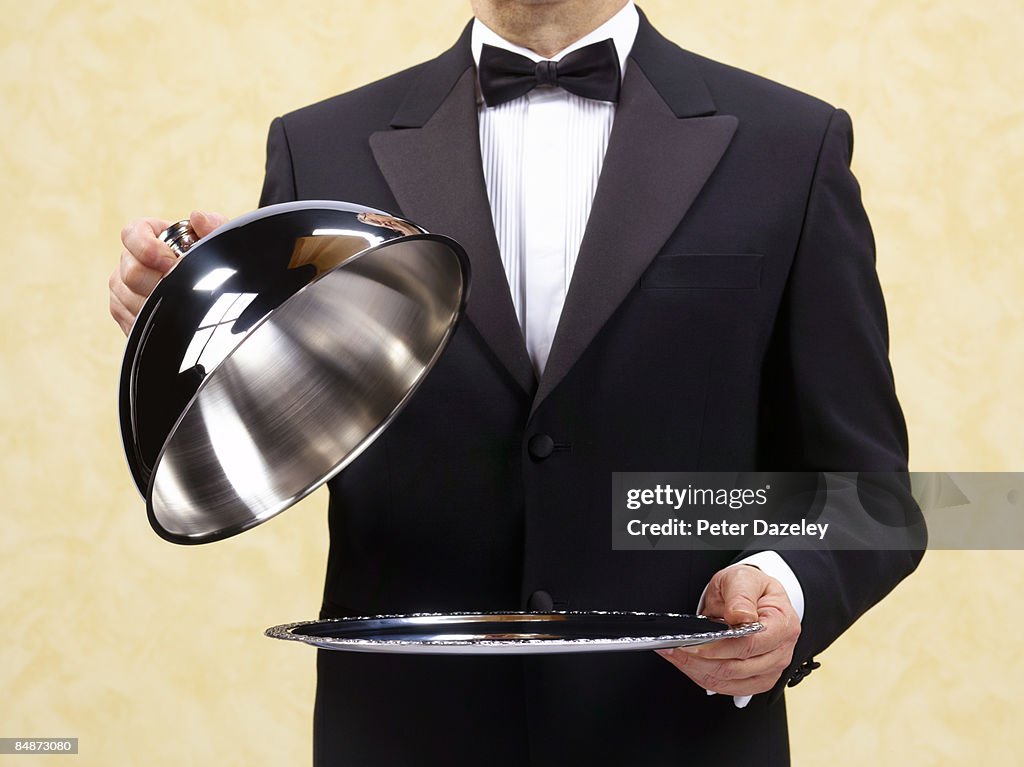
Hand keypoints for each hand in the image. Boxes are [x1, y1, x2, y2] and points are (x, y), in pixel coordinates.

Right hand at [109, 210, 227, 334]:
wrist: (213, 291)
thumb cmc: (211, 260)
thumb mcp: (219, 241)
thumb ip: (213, 227)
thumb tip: (198, 218)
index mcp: (148, 235)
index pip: (131, 234)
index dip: (147, 248)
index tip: (171, 262)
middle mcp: (130, 259)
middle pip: (131, 272)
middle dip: (159, 283)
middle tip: (185, 288)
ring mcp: (122, 285)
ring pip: (128, 298)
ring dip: (158, 304)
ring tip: (182, 304)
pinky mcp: (122, 310)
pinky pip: (129, 319)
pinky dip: (152, 322)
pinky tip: (172, 319)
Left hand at [656, 564, 800, 695]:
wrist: (753, 595)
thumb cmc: (750, 588)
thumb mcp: (744, 578)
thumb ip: (741, 595)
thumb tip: (740, 615)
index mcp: (782, 625)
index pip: (748, 645)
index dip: (718, 647)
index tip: (692, 643)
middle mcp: (780, 652)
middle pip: (737, 668)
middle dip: (700, 660)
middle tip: (675, 648)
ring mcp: (770, 669)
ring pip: (729, 682)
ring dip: (698, 671)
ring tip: (676, 655)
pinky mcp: (757, 679)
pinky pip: (727, 687)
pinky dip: (704, 678)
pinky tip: (689, 664)